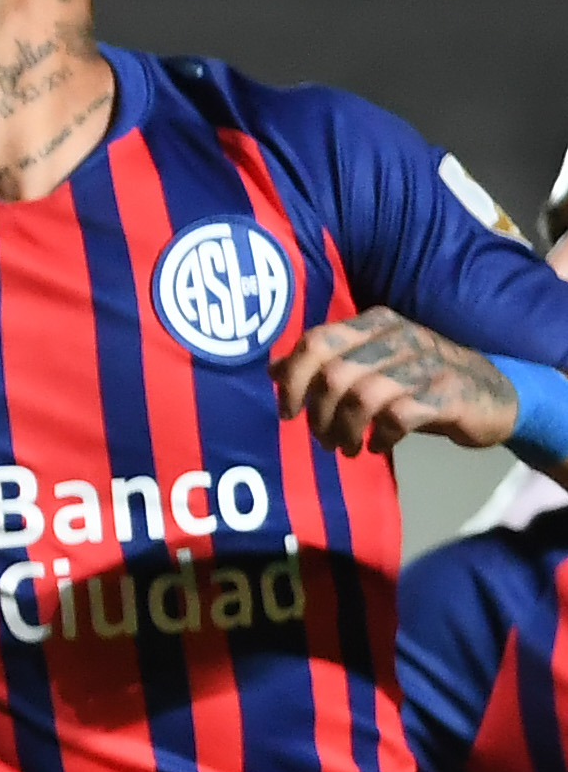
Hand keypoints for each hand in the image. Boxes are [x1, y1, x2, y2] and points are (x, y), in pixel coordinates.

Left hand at [275, 311, 517, 454]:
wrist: (498, 395)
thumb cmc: (423, 380)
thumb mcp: (373, 365)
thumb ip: (327, 363)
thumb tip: (272, 371)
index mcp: (375, 323)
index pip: (316, 341)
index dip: (292, 378)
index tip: (286, 411)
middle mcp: (399, 336)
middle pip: (334, 373)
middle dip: (318, 413)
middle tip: (321, 438)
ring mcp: (426, 364)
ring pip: (362, 397)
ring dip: (345, 430)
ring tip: (345, 447)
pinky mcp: (448, 394)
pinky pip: (398, 417)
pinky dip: (380, 436)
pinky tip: (377, 446)